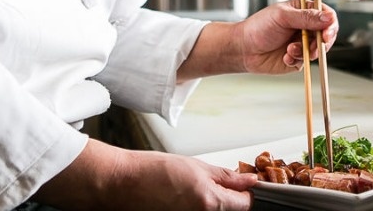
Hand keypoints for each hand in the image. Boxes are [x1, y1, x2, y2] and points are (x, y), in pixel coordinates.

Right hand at [117, 150, 256, 210]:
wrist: (123, 184)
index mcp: (210, 203)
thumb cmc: (152, 172)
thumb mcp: (196, 166)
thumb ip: (226, 177)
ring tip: (191, 190)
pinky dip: (195, 207)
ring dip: (210, 203)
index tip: (241, 184)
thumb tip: (249, 180)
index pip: (245, 204)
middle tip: (212, 184)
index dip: (245, 191)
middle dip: (228, 198)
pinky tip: (183, 198)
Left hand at [238, 0, 338, 73]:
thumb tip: (329, 17)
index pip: (326, 15)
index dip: (330, 24)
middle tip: (312, 47)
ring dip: (306, 51)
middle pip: (326, 34)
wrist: (244, 49)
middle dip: (320, 42)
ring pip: (318, 50)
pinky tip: (285, 56)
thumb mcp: (283, 17)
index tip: (326, 33)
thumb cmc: (259, 27)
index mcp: (303, 11)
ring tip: (290, 50)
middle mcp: (306, 26)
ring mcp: (303, 42)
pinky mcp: (298, 58)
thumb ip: (307, 17)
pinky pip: (306, 61)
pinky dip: (297, 60)